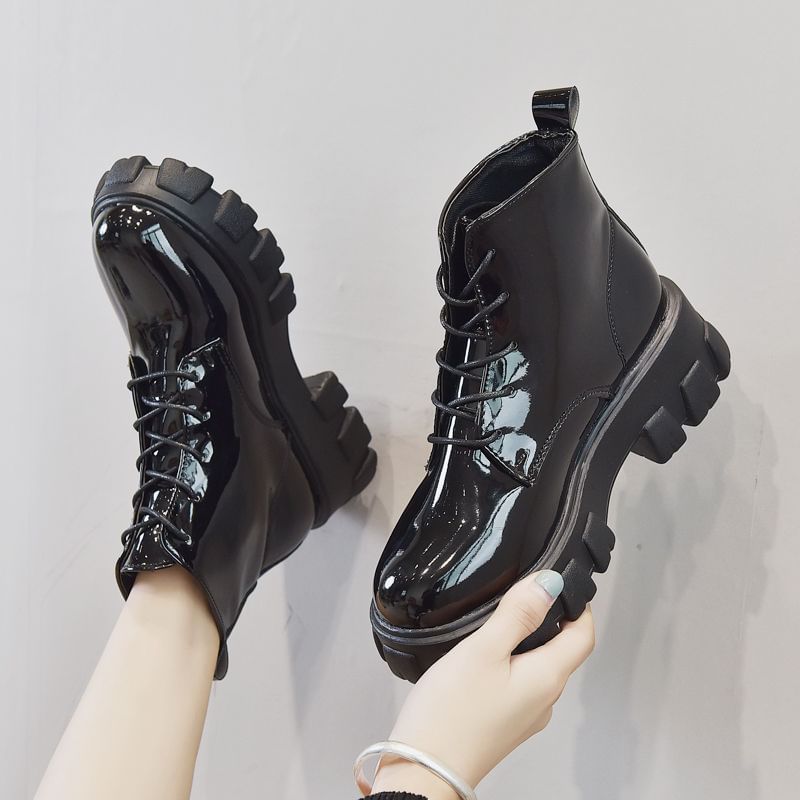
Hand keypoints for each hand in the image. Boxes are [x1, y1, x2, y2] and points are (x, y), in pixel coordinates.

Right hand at [369, 571, 593, 798]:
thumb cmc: (451, 712)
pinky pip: (519, 684)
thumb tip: (551, 583)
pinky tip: (483, 657)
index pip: (583, 636)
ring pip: (538, 667)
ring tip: (499, 619)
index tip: (561, 582)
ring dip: (528, 641)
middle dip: (550, 619)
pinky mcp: (503, 723)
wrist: (423, 769)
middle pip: (562, 651)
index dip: (579, 606)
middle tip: (524, 592)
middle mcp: (544, 699)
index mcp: (547, 678)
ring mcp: (525, 715)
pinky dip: (511, 662)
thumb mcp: (483, 649)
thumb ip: (518, 614)